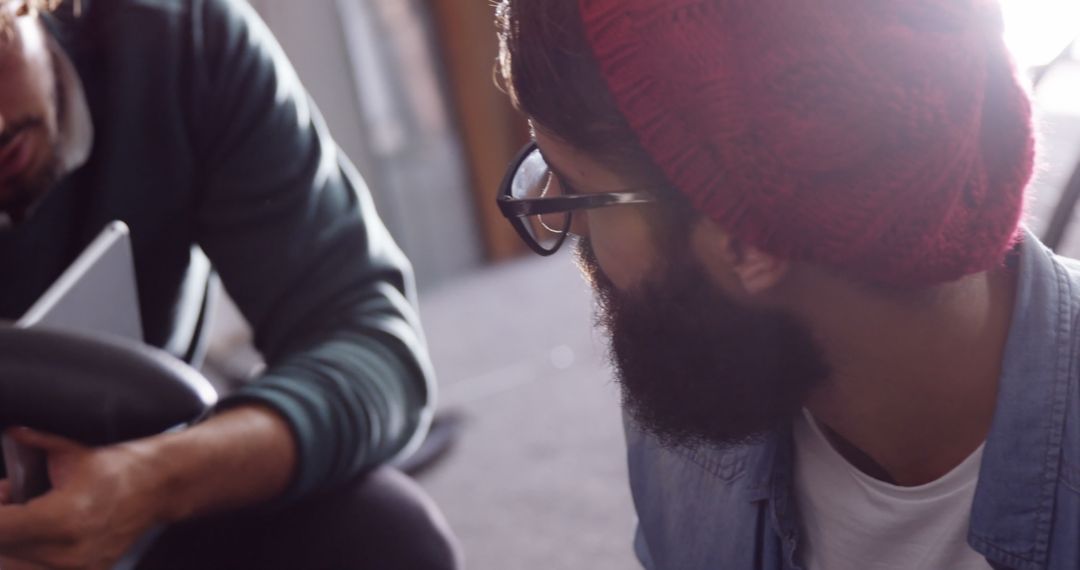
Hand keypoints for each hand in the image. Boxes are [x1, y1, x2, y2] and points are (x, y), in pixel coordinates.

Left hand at [0, 428, 165, 569]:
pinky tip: (37, 532)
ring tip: (23, 516)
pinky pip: (36, 569)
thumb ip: (36, 442)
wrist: (158, 487)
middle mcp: (70, 550)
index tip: (1, 494)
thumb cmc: (118, 468)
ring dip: (9, 541)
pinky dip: (27, 553)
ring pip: (15, 564)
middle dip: (0, 523)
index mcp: (65, 517)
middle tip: (8, 497)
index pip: (1, 528)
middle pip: (3, 550)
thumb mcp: (73, 451)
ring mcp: (78, 568)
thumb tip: (13, 432)